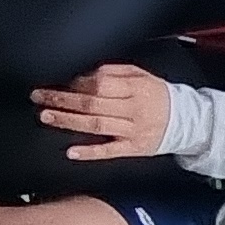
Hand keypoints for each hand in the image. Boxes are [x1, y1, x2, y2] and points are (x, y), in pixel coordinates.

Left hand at [33, 63, 173, 161]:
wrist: (185, 121)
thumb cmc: (158, 95)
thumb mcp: (141, 75)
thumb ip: (114, 72)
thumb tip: (85, 74)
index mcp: (135, 88)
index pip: (100, 84)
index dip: (76, 84)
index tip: (57, 82)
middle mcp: (134, 110)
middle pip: (93, 104)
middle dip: (62, 100)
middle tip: (39, 97)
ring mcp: (133, 131)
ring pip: (96, 126)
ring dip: (68, 122)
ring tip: (46, 116)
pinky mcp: (133, 149)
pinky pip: (109, 151)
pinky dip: (90, 152)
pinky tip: (71, 151)